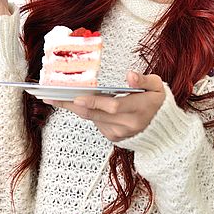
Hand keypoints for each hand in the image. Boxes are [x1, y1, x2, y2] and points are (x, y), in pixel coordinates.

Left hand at [43, 71, 165, 142]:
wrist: (163, 132)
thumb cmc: (158, 104)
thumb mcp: (157, 86)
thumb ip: (144, 80)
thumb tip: (129, 75)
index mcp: (139, 108)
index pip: (114, 106)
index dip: (95, 102)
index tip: (77, 97)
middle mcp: (128, 124)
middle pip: (96, 114)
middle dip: (71, 105)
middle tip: (51, 97)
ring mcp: (120, 133)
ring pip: (92, 119)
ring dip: (75, 108)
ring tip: (56, 98)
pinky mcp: (114, 138)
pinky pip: (96, 123)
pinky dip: (88, 113)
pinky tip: (80, 104)